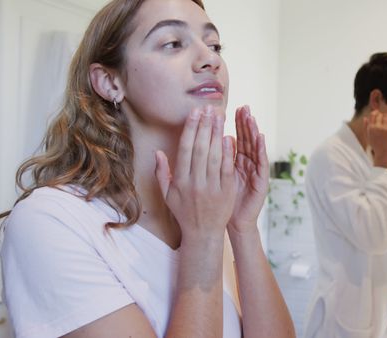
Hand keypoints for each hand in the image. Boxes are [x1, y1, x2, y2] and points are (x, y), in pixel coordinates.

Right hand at [154, 106, 235, 238]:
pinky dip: (227, 153)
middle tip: (208, 108)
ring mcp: (212, 188)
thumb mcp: (167, 195)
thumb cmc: (184, 211)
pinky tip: (228, 137)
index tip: (194, 113)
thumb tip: (158, 152)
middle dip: (204, 126)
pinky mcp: (226, 192)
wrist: (203, 233)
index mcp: (180, 181)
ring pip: (214, 156)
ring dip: (216, 134)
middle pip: (200, 149)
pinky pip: (226, 169)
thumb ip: (162, 173)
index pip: (185, 150)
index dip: (190, 129)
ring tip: (219, 117)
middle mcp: (195, 183)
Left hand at [227, 105, 269, 233]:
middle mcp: (247, 164)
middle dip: (245, 123)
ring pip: (255, 148)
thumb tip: (211, 138)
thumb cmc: (223, 200)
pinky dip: (261, 150)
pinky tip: (260, 138)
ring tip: (252, 117)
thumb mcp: (217, 176)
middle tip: (243, 107)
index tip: (231, 108)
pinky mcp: (261, 181)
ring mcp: (255, 172)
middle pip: (247, 139)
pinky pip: (261, 163)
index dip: (234, 124)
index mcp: (236, 161)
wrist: (234, 222)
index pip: (235, 138)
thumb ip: (216, 158)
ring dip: (254, 132)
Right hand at [364, 110, 386, 169]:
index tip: (378, 114)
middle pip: (380, 114)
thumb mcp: (368, 137)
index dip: (376, 112)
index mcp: (370, 128)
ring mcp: (385, 129)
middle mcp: (377, 127)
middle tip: (383, 118)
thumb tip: (365, 118)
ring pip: (386, 116)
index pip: (373, 114)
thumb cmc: (375, 145)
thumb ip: (365, 127)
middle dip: (381, 115)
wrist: (383, 153)